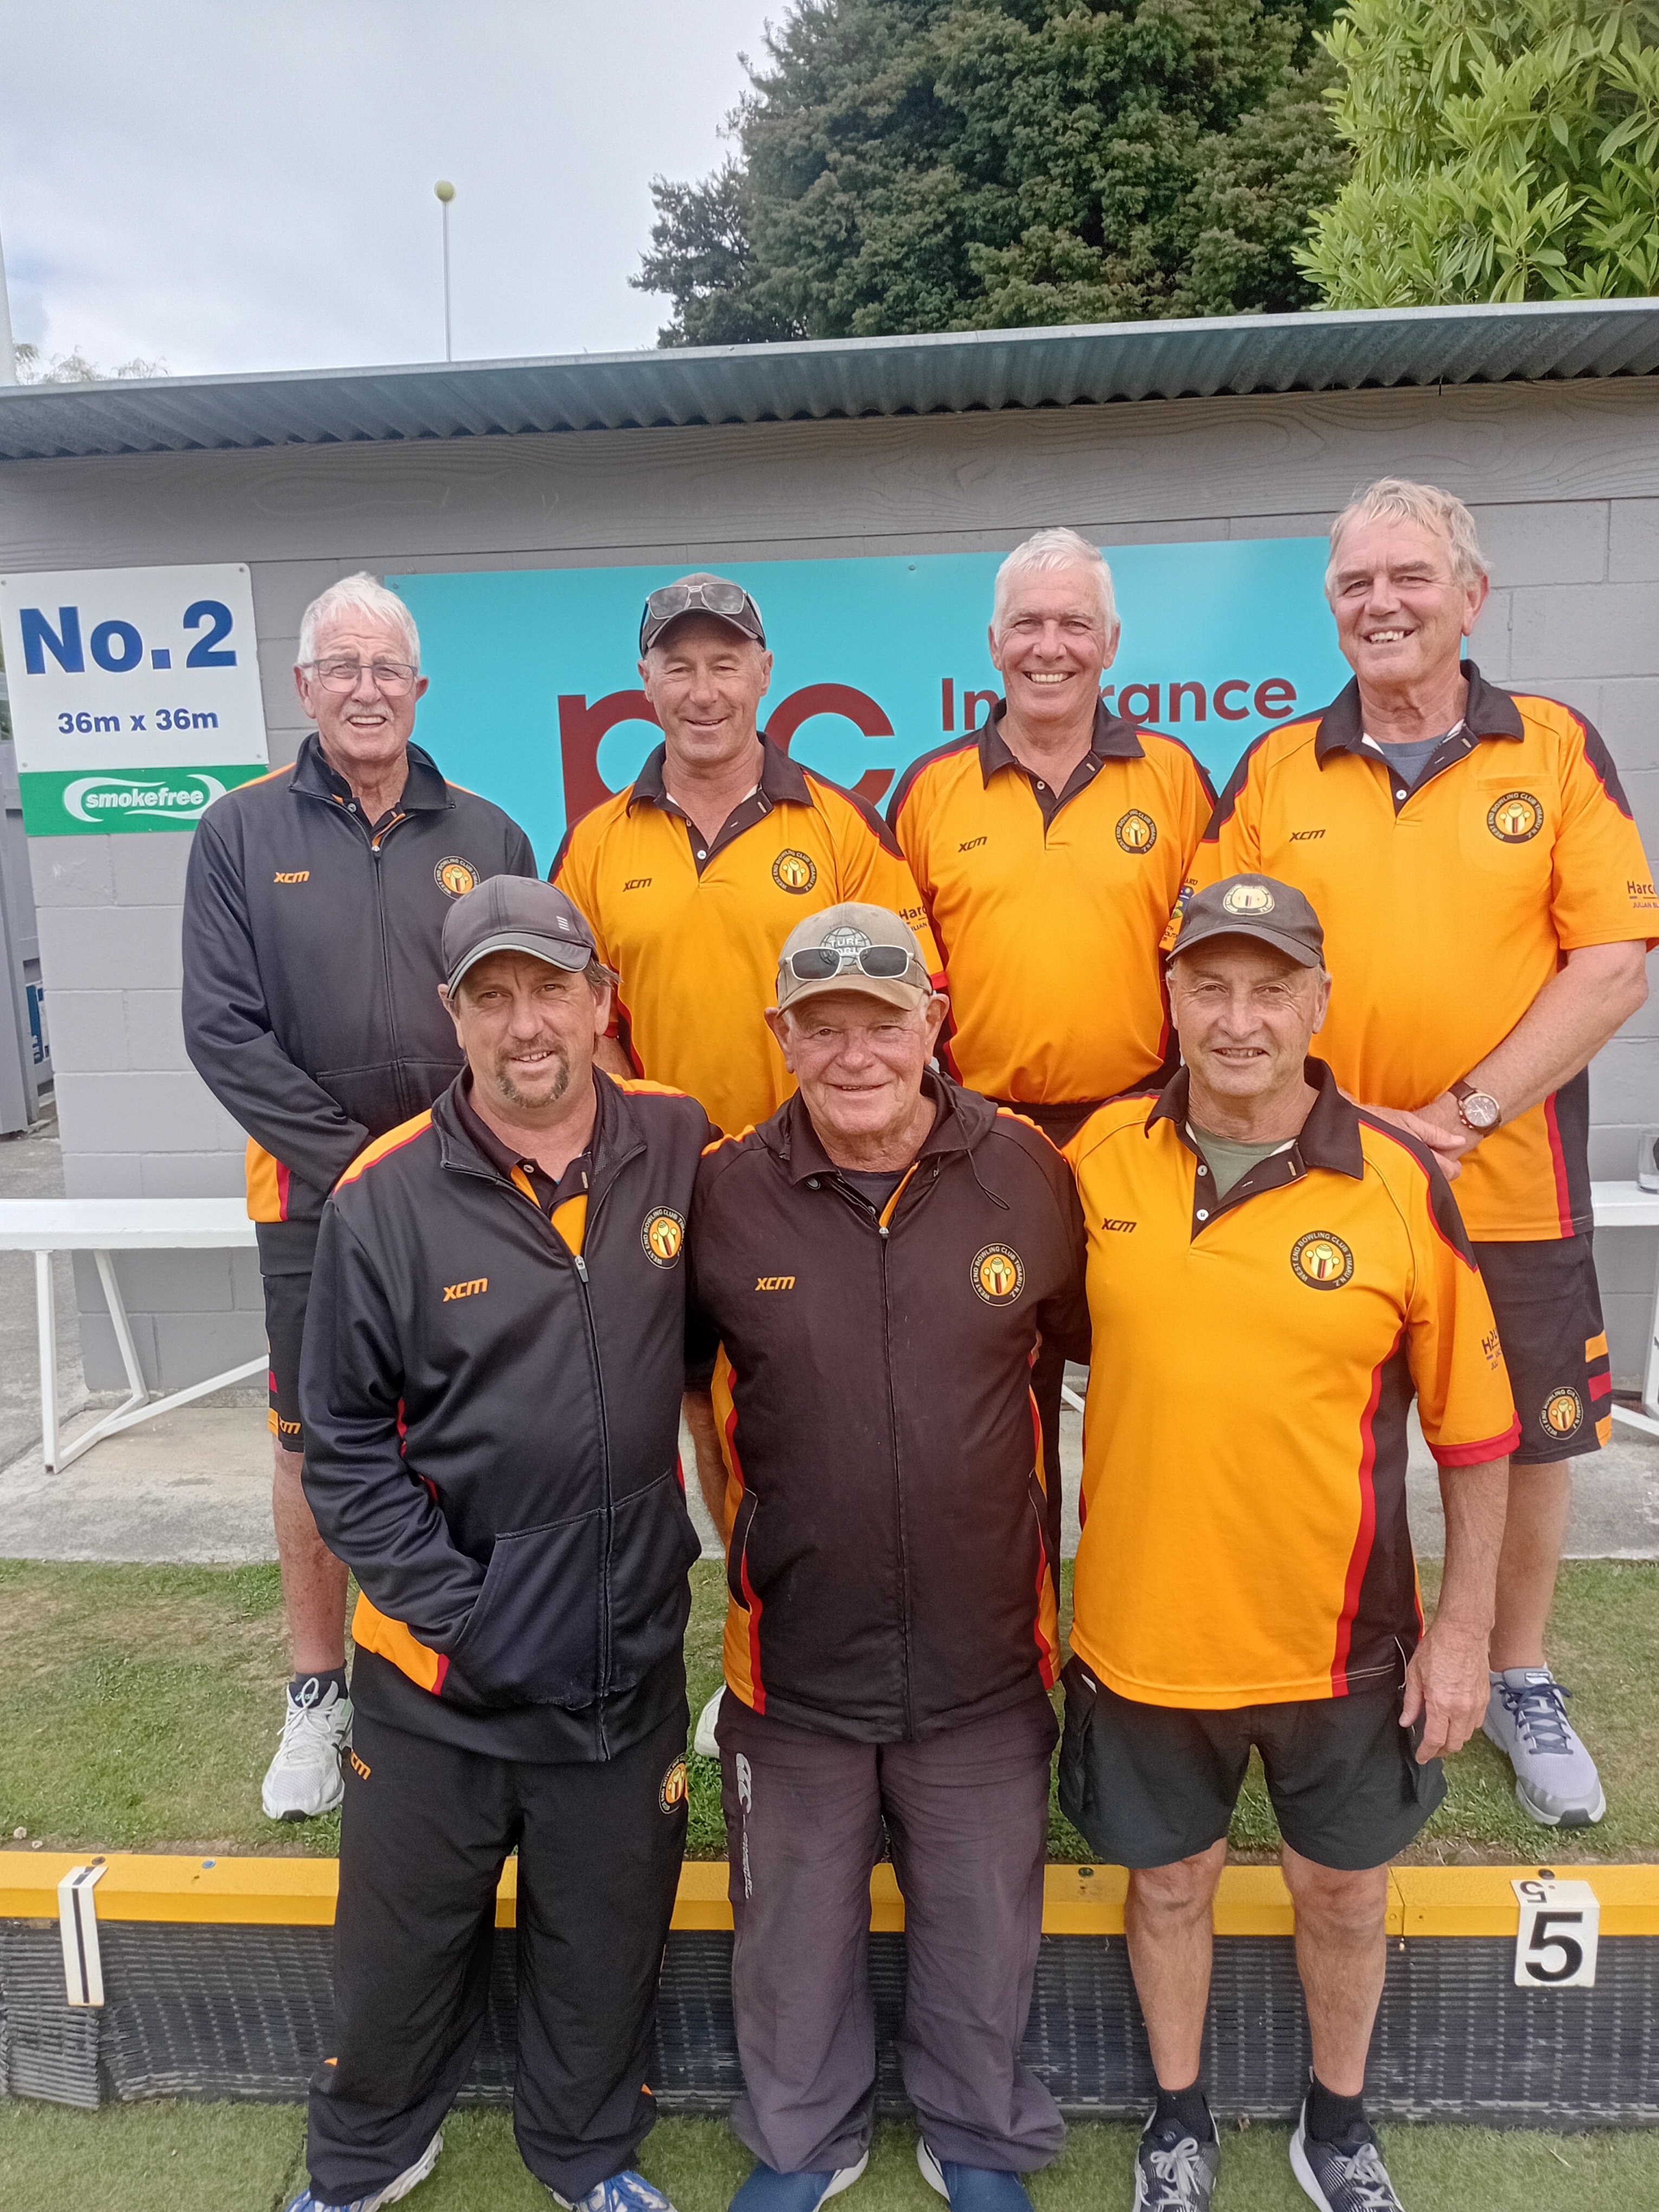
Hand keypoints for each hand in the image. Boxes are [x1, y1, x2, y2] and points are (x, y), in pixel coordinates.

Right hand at [1361, 1100, 1477, 1179]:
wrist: (1343, 1130)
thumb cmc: (1377, 1123)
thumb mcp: (1407, 1121)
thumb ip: (1435, 1134)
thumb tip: (1459, 1141)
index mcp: (1420, 1154)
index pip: (1447, 1170)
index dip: (1453, 1168)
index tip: (1452, 1164)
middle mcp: (1412, 1170)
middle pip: (1437, 1181)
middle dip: (1439, 1174)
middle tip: (1434, 1164)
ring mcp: (1399, 1179)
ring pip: (1422, 1185)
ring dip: (1424, 1177)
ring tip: (1416, 1166)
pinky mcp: (1385, 1185)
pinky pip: (1406, 1187)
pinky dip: (1409, 1182)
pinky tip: (1404, 1173)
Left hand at [1401, 1618, 1491, 1761]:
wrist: (1463, 1633)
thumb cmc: (1436, 1649)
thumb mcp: (1415, 1674)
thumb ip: (1412, 1702)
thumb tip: (1406, 1722)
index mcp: (1442, 1705)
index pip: (1435, 1740)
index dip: (1427, 1753)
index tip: (1420, 1758)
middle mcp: (1462, 1709)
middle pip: (1454, 1744)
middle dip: (1441, 1751)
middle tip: (1430, 1749)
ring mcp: (1476, 1705)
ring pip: (1467, 1735)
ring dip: (1454, 1741)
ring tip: (1442, 1737)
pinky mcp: (1485, 1698)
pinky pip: (1477, 1723)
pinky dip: (1466, 1728)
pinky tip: (1456, 1722)